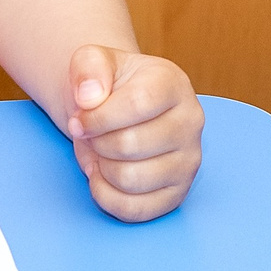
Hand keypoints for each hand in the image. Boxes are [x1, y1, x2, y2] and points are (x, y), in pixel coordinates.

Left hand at [63, 46, 202, 222]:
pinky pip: (134, 209)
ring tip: (99, 153)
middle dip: (96, 142)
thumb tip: (89, 98)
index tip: (79, 120)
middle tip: (90, 135)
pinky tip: (102, 176)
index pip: (138, 104)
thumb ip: (88, 67)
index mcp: (173, 84)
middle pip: (130, 145)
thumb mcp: (95, 61)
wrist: (125, 107)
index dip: (98, 117)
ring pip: (131, 180)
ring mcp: (188, 161)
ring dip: (100, 168)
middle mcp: (190, 122)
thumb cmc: (112, 85)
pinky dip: (106, 196)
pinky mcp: (177, 194)